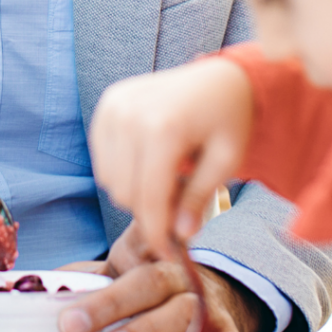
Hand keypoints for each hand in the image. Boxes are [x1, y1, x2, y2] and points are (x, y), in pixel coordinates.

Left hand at [58, 219, 268, 331]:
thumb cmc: (155, 285)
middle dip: (106, 304)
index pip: (133, 241)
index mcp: (148, 252)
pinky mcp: (225, 330)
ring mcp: (202, 301)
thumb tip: (36, 285)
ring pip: (176, 313)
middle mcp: (176, 272)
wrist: (219, 294)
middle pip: (144, 283)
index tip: (89, 262)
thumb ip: (86, 276)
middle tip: (70, 324)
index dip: (118, 245)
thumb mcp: (123, 271)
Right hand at [89, 57, 253, 256]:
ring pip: (109, 180)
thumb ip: (199, 197)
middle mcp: (130, 115)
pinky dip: (122, 170)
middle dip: (150, 211)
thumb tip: (180, 235)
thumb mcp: (227, 160)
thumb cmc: (229, 118)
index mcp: (164, 128)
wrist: (219, 76)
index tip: (168, 255)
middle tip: (179, 207)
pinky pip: (102, 158)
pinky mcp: (107, 105)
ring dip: (135, 191)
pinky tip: (149, 162)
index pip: (150, 198)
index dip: (158, 234)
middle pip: (125, 194)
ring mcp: (113, 107)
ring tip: (167, 178)